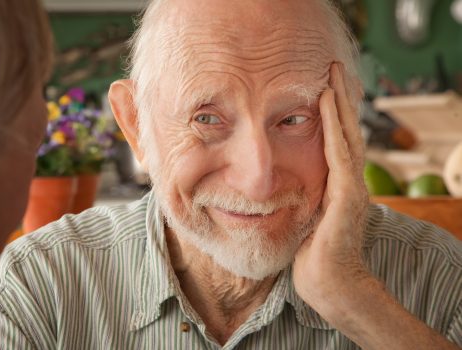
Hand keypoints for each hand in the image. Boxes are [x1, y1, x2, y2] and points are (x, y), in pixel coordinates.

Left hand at [293, 62, 370, 310]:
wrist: (328, 286)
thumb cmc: (309, 258)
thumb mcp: (301, 220)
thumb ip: (297, 199)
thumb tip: (273, 188)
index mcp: (339, 186)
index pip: (337, 142)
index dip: (332, 114)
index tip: (323, 87)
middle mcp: (351, 182)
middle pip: (346, 131)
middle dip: (340, 98)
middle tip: (333, 67)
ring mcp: (352, 188)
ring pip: (346, 135)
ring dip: (339, 102)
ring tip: (333, 73)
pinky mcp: (347, 195)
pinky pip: (339, 152)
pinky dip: (333, 125)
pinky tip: (326, 102)